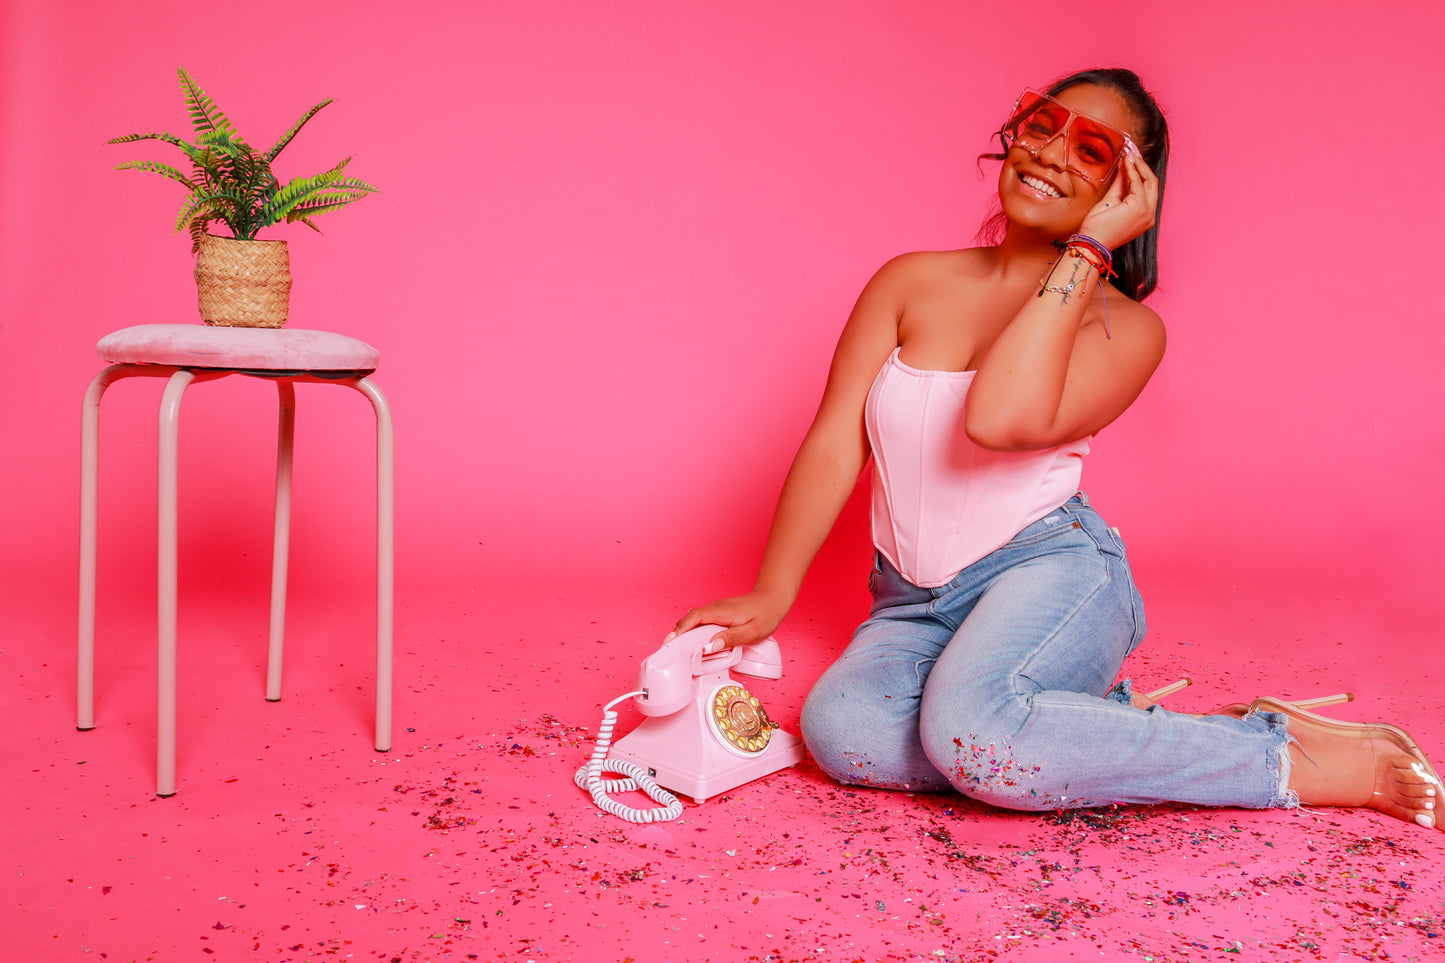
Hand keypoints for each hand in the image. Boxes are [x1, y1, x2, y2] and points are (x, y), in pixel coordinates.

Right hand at [667, 589, 791, 649]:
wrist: (772, 600)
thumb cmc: (765, 615)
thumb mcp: (752, 632)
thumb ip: (731, 639)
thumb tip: (709, 647)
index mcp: (721, 611)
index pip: (694, 618)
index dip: (680, 630)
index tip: (670, 643)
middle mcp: (715, 608)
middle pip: (689, 620)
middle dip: (677, 635)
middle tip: (670, 653)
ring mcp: (715, 610)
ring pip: (693, 621)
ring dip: (684, 634)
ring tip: (678, 652)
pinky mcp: (717, 614)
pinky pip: (700, 622)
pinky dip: (693, 632)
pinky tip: (694, 645)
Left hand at [1076, 141, 1158, 251]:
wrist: (1091, 242)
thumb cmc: (1097, 227)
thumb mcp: (1111, 201)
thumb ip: (1120, 184)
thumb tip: (1124, 166)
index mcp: (1144, 215)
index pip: (1146, 188)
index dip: (1139, 171)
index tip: (1131, 157)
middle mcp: (1149, 215)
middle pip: (1152, 183)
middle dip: (1142, 165)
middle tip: (1132, 150)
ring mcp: (1147, 212)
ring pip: (1148, 181)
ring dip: (1138, 165)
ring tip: (1129, 152)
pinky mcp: (1140, 208)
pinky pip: (1138, 184)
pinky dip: (1133, 171)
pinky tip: (1126, 161)